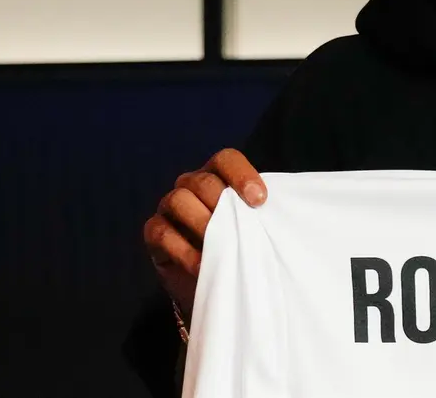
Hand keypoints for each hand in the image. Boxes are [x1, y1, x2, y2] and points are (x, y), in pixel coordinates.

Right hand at [143, 149, 266, 320]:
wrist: (217, 276)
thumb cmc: (241, 242)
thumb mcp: (255, 224)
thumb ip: (260, 211)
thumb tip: (281, 210)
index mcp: (218, 175)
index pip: (226, 159)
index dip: (242, 175)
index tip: (260, 200)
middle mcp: (191, 184)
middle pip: (203, 182)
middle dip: (223, 204)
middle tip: (241, 228)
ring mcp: (169, 206)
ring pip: (179, 200)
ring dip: (202, 223)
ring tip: (222, 246)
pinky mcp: (154, 231)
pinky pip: (162, 231)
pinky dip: (183, 249)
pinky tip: (202, 264)